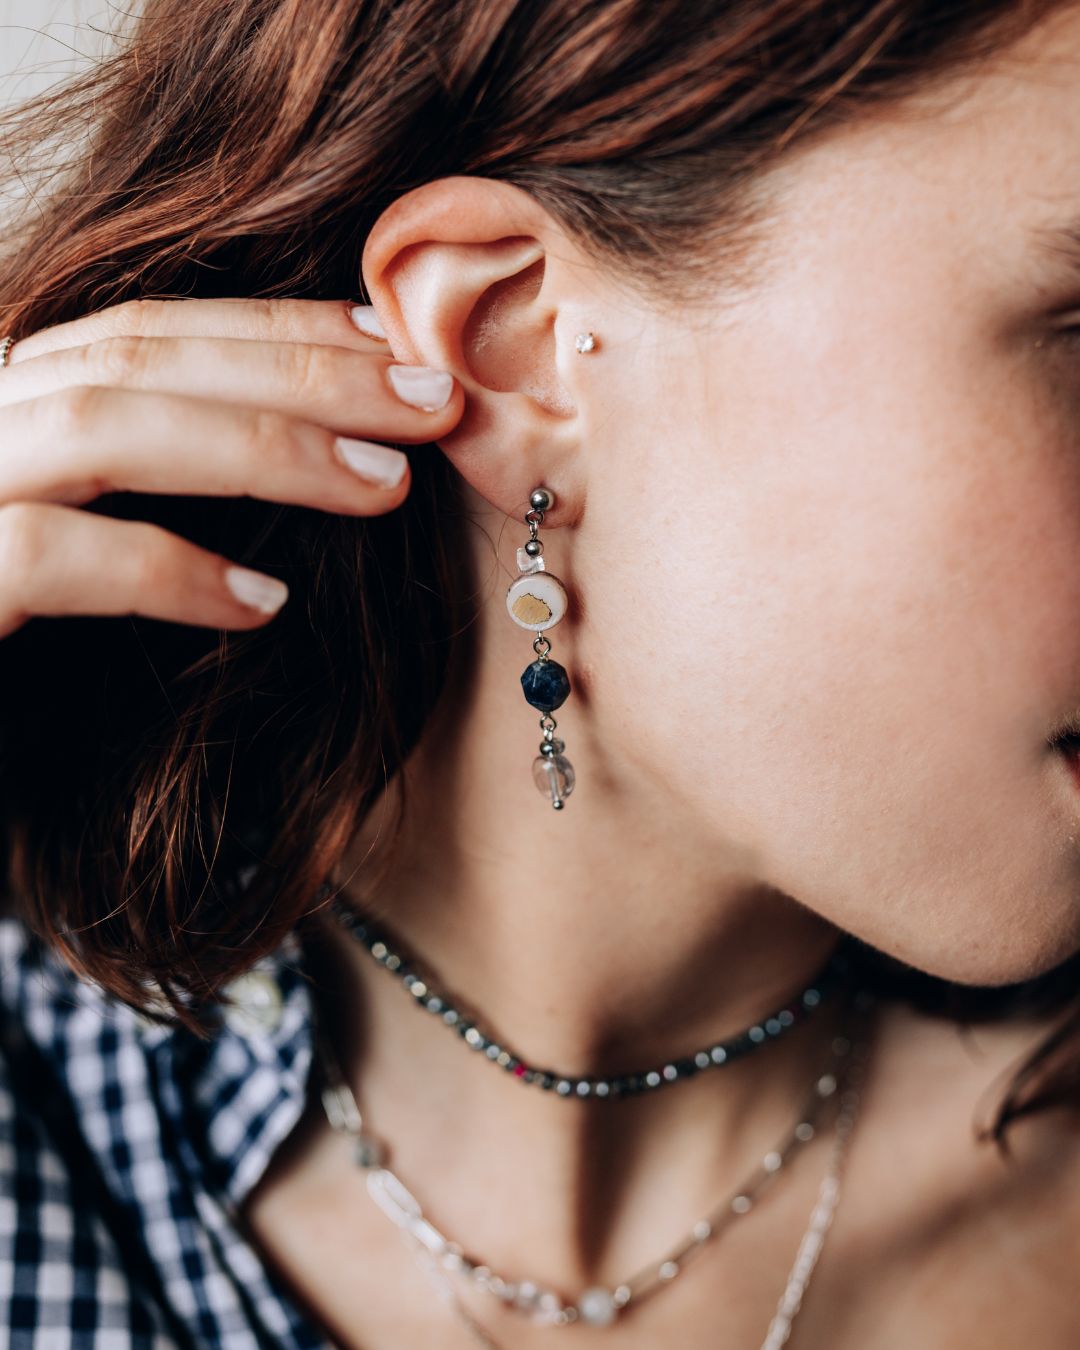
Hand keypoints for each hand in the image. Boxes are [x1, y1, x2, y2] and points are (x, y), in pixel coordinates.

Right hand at [0, 298, 461, 637]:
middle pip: (139, 357)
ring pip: (102, 427)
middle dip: (301, 371)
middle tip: (434, 403)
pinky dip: (165, 568)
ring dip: (262, 446)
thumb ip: (157, 486)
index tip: (394, 344)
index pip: (145, 334)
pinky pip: (50, 554)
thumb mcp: (83, 552)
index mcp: (6, 408)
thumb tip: (327, 451)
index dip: (275, 329)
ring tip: (385, 487)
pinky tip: (265, 604)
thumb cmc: (10, 675)